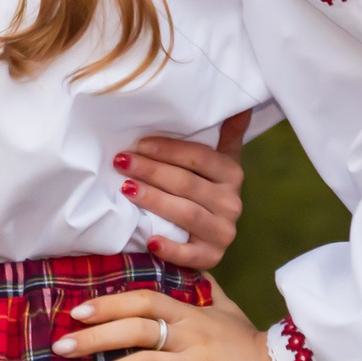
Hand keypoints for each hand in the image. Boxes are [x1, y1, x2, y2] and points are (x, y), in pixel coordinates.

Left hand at [51, 274, 294, 360]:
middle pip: (133, 329)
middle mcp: (190, 333)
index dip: (108, 304)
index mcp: (189, 313)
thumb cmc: (253, 343)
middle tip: (59, 349)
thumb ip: (207, 290)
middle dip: (93, 338)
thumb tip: (196, 268)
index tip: (76, 312)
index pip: (141, 300)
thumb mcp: (229, 310)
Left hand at [116, 109, 248, 269]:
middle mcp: (232, 203)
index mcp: (232, 174)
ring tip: (126, 189)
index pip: (199, 157)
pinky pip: (191, 254)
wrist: (207, 237)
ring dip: (154, 200)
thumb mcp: (217, 161)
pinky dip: (170, 248)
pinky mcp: (212, 257)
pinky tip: (150, 239)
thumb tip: (240, 103)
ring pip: (186, 213)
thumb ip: (226, 133)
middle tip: (121, 162)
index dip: (168, 149)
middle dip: (151, 170)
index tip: (138, 143)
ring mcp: (223, 232)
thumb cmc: (203, 190)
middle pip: (188, 183)